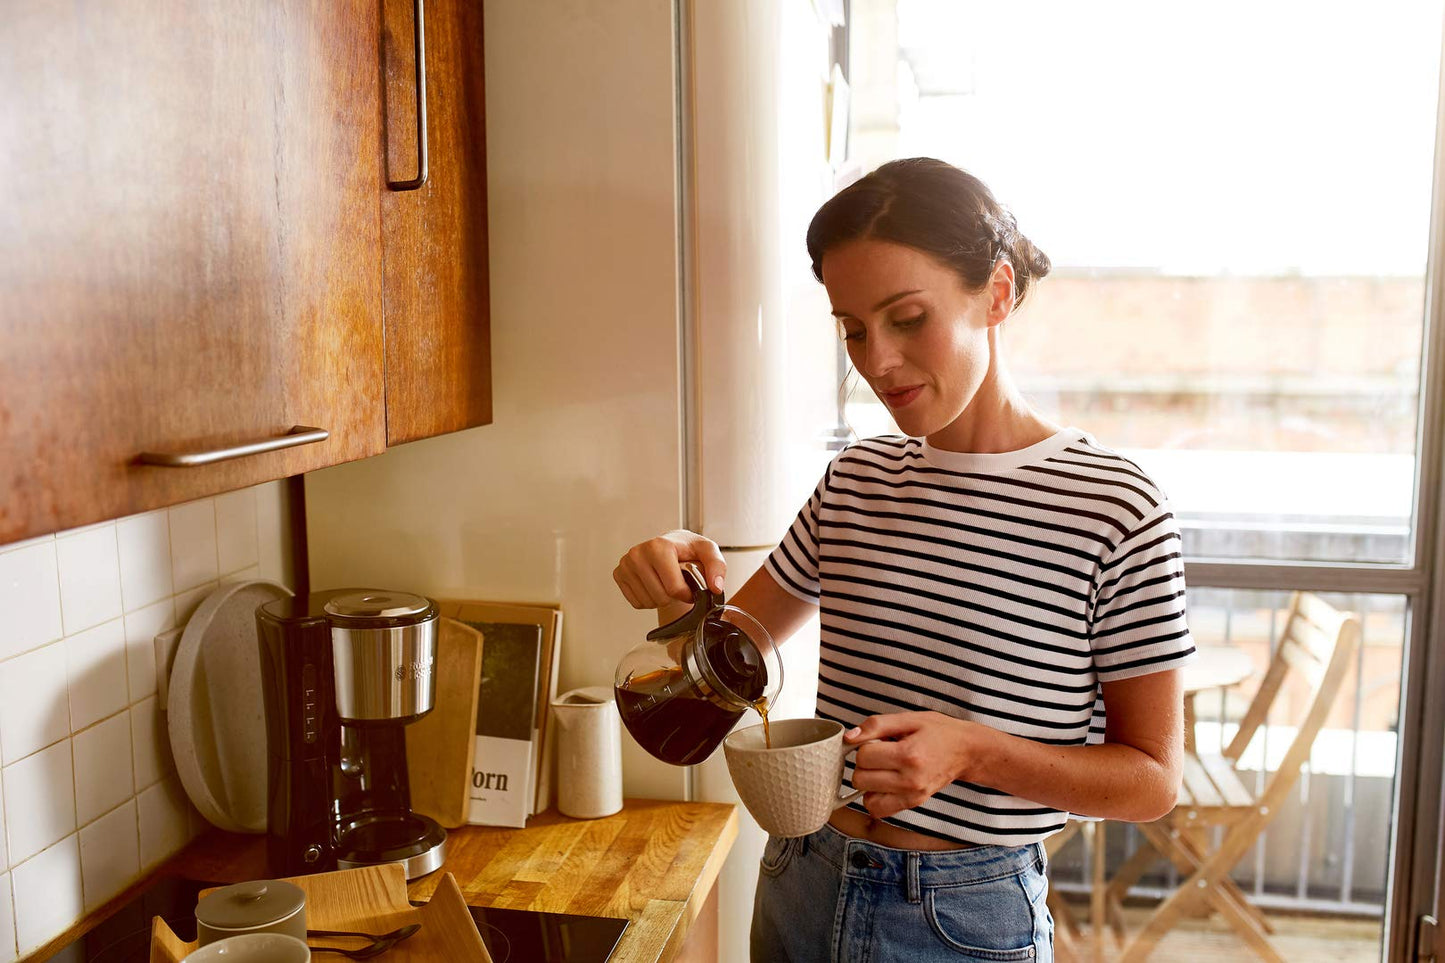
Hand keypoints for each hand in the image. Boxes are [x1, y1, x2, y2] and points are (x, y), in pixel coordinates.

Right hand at [613, 530, 726, 608]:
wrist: (670, 546)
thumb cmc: (686, 550)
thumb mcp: (707, 552)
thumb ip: (717, 566)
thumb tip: (715, 586)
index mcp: (659, 546)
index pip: (674, 588)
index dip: (687, 594)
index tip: (690, 586)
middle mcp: (638, 553)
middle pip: (660, 598)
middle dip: (673, 596)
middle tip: (676, 583)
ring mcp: (626, 564)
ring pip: (648, 602)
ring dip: (661, 599)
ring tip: (665, 582)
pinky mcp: (618, 574)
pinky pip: (636, 603)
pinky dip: (648, 599)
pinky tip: (653, 585)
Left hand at [844, 711, 984, 819]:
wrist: (966, 751)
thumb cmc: (938, 731)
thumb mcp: (908, 718)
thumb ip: (876, 725)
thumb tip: (849, 737)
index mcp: (908, 754)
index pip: (863, 756)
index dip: (864, 745)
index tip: (877, 741)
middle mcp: (910, 780)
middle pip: (860, 779)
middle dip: (863, 765)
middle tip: (879, 755)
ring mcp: (912, 795)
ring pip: (866, 800)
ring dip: (867, 785)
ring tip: (881, 770)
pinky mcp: (913, 804)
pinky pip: (880, 810)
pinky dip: (875, 799)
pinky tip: (884, 784)